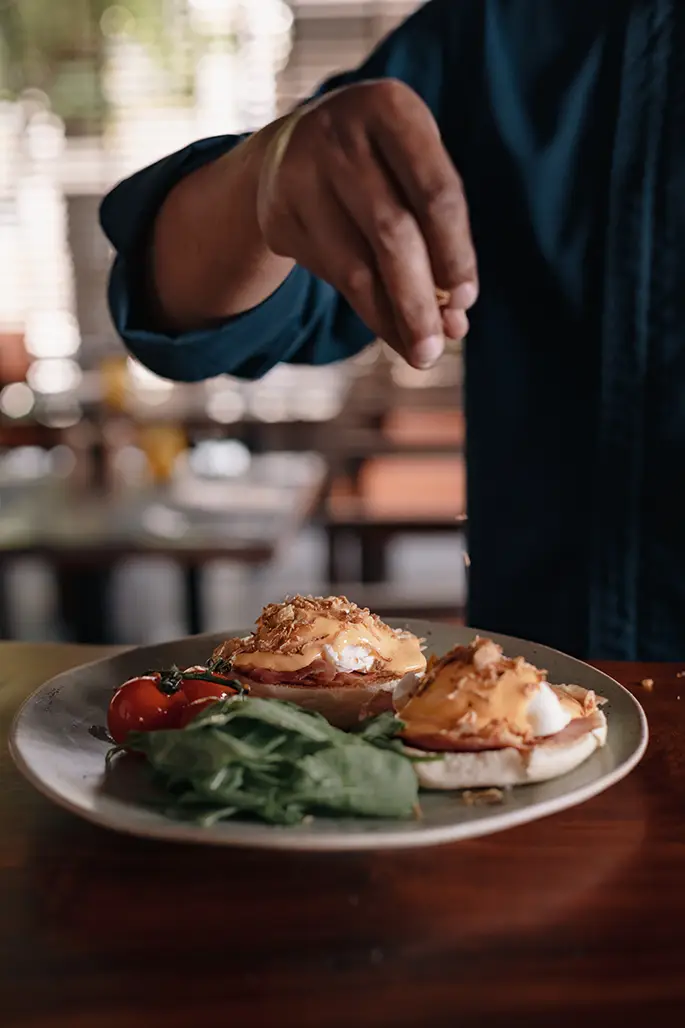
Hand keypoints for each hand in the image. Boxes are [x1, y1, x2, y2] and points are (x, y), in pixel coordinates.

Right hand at [257, 80, 477, 368]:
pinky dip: (368, 311)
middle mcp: (339, 133)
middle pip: (392, 232)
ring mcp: (299, 174)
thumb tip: (454, 320)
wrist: (294, 147)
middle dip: (419, 298)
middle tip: (439, 347)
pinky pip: (331, 278)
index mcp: (391, 108)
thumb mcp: (413, 168)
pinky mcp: (277, 216)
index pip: (436, 191)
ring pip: (356, 266)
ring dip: (393, 318)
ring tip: (422, 353)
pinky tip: (392, 331)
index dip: (455, 252)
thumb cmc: (381, 163)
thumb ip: (438, 231)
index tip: (467, 300)